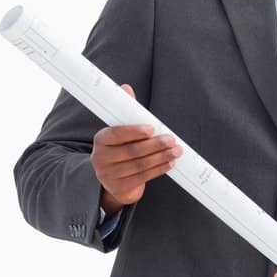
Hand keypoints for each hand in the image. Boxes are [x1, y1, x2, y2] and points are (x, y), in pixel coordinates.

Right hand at [92, 84, 181, 210]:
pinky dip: (159, 170)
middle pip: (132, 151)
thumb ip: (125, 113)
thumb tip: (127, 88)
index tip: (152, 128)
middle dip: (155, 145)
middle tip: (172, 140)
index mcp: (101, 139)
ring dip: (161, 157)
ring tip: (176, 151)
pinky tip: (170, 163)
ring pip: (140, 165)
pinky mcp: (120, 188)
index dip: (135, 131)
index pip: (117, 134)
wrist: (114, 181)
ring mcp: (109, 175)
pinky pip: (143, 177)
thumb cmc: (120, 150)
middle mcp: (101, 158)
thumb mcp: (121, 132)